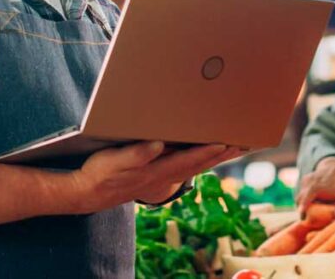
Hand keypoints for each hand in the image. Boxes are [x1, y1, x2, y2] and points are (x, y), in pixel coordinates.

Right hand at [72, 141, 243, 211]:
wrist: (90, 193)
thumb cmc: (101, 173)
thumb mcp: (113, 161)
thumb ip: (136, 154)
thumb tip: (158, 144)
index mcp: (156, 170)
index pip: (188, 159)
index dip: (208, 151)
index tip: (226, 142)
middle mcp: (164, 176)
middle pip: (199, 164)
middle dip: (221, 154)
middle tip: (244, 144)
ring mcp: (162, 178)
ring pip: (196, 167)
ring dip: (216, 158)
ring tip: (235, 148)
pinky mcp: (158, 175)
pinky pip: (187, 167)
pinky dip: (202, 161)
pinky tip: (209, 154)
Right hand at [295, 156, 334, 218]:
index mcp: (320, 186)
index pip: (308, 195)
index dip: (303, 205)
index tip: (302, 215)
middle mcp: (310, 182)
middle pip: (300, 199)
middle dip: (301, 210)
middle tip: (308, 220)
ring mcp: (305, 180)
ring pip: (299, 197)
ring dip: (302, 206)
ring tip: (311, 212)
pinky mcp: (303, 181)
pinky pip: (300, 194)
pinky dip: (303, 200)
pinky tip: (313, 203)